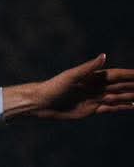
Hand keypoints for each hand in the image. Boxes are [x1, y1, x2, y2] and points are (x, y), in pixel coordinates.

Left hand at [3, 54, 133, 120]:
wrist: (41, 103)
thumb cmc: (54, 87)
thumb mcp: (71, 76)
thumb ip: (89, 68)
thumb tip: (104, 56)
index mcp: (93, 77)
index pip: (117, 75)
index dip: (130, 75)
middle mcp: (96, 87)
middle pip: (120, 86)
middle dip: (133, 86)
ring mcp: (94, 99)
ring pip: (118, 97)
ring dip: (131, 97)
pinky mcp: (90, 110)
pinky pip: (110, 108)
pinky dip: (121, 107)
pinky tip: (131, 106)